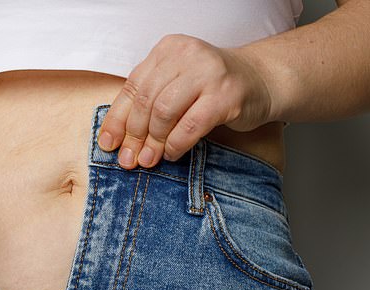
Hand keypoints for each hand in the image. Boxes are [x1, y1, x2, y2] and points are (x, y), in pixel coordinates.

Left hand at [97, 34, 272, 168]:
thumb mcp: (176, 85)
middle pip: (146, 100)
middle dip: (134, 135)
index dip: (117, 119)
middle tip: (130, 159)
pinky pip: (189, 126)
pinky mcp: (226, 94)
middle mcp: (186, 54)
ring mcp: (208, 72)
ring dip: (154, 141)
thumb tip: (117, 140)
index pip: (133, 86)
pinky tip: (173, 153)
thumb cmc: (212, 87)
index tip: (108, 144)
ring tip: (150, 159)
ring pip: (164, 112)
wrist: (261, 80)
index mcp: (168, 49)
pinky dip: (176, 144)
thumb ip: (148, 103)